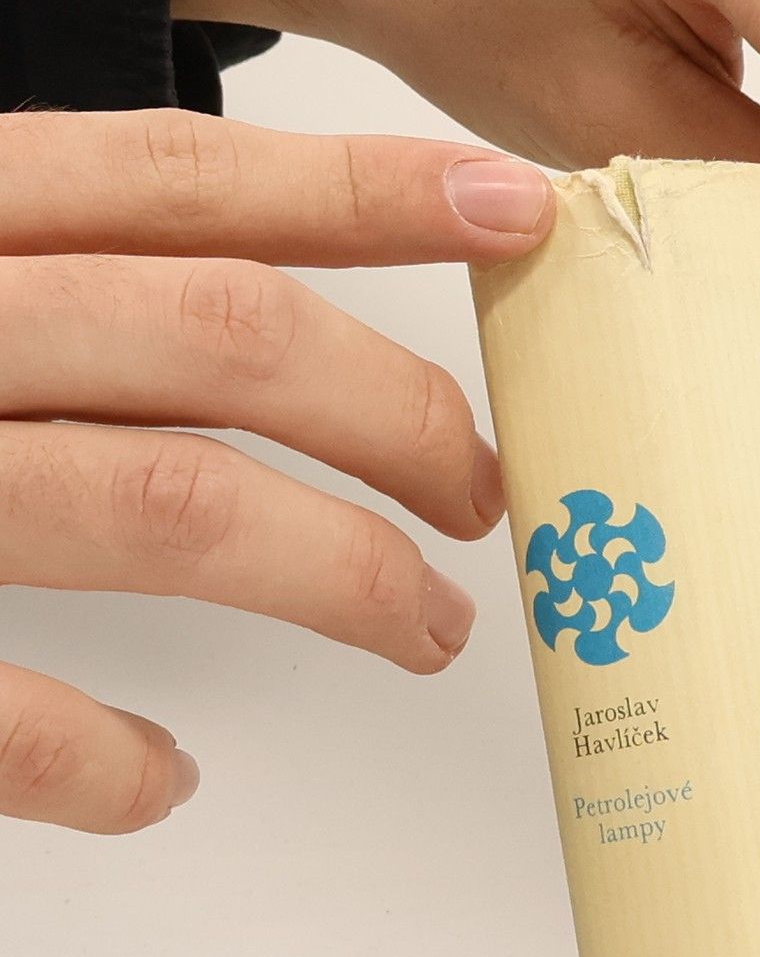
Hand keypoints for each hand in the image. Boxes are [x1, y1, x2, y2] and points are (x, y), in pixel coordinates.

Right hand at [0, 109, 553, 834]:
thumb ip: (29, 288)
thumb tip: (216, 324)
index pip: (168, 180)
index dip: (359, 195)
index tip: (511, 214)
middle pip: (216, 336)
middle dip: (397, 417)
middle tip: (484, 498)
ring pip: (165, 501)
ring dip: (339, 575)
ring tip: (424, 628)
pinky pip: (3, 713)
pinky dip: (105, 756)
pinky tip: (160, 776)